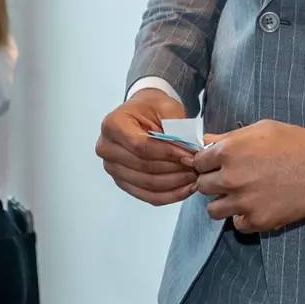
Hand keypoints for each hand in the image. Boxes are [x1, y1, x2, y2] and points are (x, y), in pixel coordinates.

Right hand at [96, 88, 198, 205]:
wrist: (142, 114)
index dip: (168, 153)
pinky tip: (186, 189)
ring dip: (175, 184)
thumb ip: (177, 128)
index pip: (141, 146)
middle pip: (144, 167)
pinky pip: (147, 195)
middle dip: (175, 170)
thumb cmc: (152, 108)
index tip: (191, 156)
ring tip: (195, 178)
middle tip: (199, 168)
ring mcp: (112, 167)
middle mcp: (106, 148)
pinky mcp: (122, 181)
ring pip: (147, 184)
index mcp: (112, 125)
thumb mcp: (166, 108)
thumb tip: (190, 153)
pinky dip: (169, 195)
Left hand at [192, 120, 304, 233]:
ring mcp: (244, 202)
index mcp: (229, 152)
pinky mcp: (259, 220)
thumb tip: (205, 142)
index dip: (206, 163)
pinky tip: (255, 207)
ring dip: (223, 203)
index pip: (198, 162)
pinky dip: (243, 218)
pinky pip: (237, 225)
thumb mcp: (259, 129)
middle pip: (202, 187)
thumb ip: (229, 137)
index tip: (214, 165)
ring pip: (213, 210)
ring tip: (239, 196)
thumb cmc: (294, 142)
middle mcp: (231, 178)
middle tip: (228, 180)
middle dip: (212, 182)